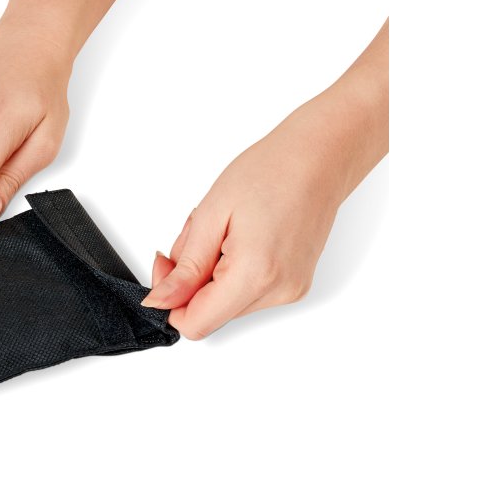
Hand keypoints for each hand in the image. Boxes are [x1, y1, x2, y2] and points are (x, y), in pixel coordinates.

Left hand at [142, 106, 342, 339]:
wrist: (319, 156)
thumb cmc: (271, 171)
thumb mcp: (211, 215)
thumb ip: (185, 268)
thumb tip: (160, 301)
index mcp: (255, 274)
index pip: (196, 324)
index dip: (170, 300)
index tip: (168, 269)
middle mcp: (278, 291)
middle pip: (210, 315)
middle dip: (191, 283)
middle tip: (198, 239)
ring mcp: (290, 291)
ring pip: (227, 305)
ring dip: (212, 277)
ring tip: (226, 234)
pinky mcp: (294, 286)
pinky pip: (247, 294)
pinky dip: (232, 274)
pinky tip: (241, 241)